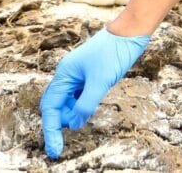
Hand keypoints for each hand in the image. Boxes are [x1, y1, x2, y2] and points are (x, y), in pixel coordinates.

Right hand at [40, 28, 149, 159]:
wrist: (130, 32)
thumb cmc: (114, 52)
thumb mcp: (100, 81)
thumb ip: (86, 104)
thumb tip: (74, 124)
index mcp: (64, 74)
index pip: (50, 107)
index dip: (51, 130)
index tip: (54, 149)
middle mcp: (68, 74)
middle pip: (56, 105)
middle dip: (58, 124)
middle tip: (62, 144)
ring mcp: (79, 74)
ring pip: (68, 100)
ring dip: (71, 115)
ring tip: (78, 126)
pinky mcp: (90, 74)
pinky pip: (79, 94)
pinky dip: (81, 106)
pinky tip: (87, 113)